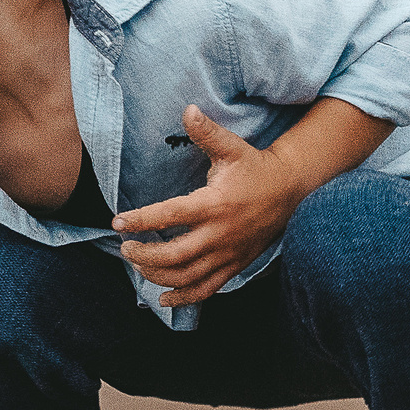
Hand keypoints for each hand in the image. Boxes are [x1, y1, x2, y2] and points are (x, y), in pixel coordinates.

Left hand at [111, 105, 306, 307]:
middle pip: (174, 255)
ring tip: (138, 266)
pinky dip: (184, 299)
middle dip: (144, 255)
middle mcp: (220, 234)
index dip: (140, 220)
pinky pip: (208, 289)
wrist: (291, 190)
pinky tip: (163, 301)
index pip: (170, 216)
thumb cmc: (255, 167)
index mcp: (214, 204)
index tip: (117, 222)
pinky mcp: (235, 265)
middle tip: (125, 248)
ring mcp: (228, 254)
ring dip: (157, 276)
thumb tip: (187, 108)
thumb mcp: (232, 147)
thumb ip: (206, 132)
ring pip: (188, 277)